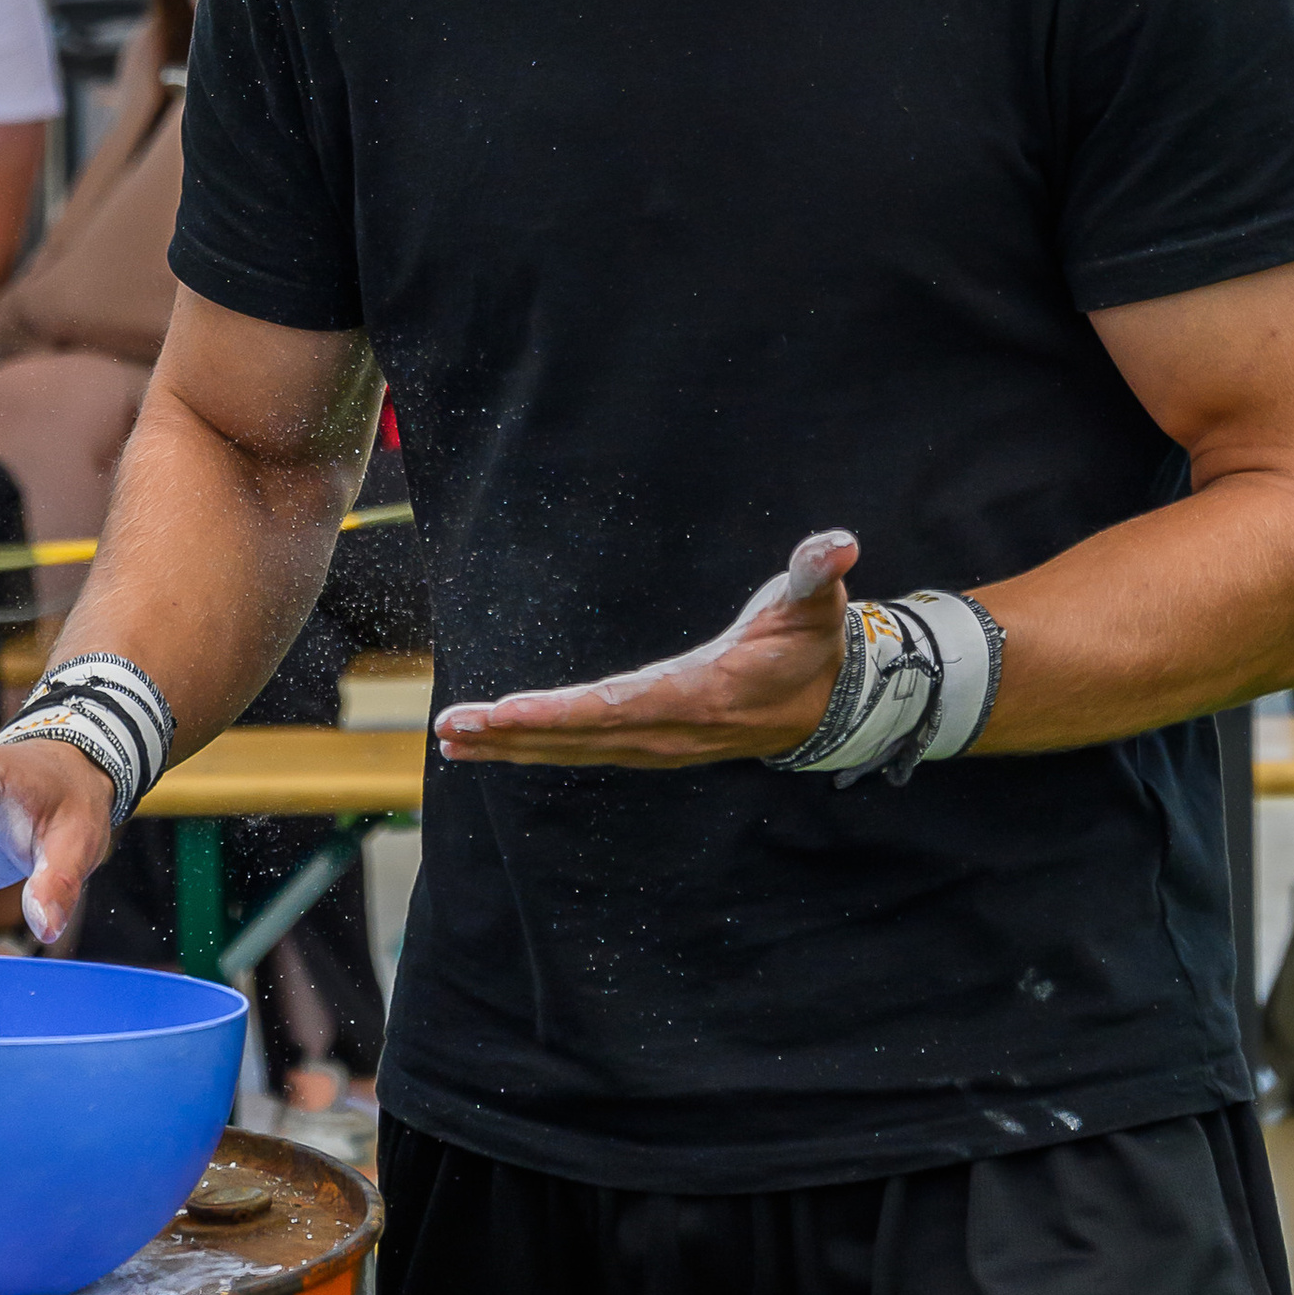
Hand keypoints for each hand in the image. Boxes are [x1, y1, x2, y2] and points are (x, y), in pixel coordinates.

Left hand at [436, 527, 858, 771]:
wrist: (825, 703)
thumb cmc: (809, 644)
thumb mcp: (816, 605)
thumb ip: (816, 572)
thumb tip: (840, 544)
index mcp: (698, 695)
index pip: (617, 708)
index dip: (559, 713)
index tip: (506, 712)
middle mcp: (669, 729)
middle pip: (579, 737)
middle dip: (513, 733)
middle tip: (453, 727)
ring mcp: (656, 744)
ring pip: (573, 750)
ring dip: (512, 746)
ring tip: (454, 739)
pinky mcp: (648, 743)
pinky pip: (582, 750)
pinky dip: (534, 748)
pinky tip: (492, 744)